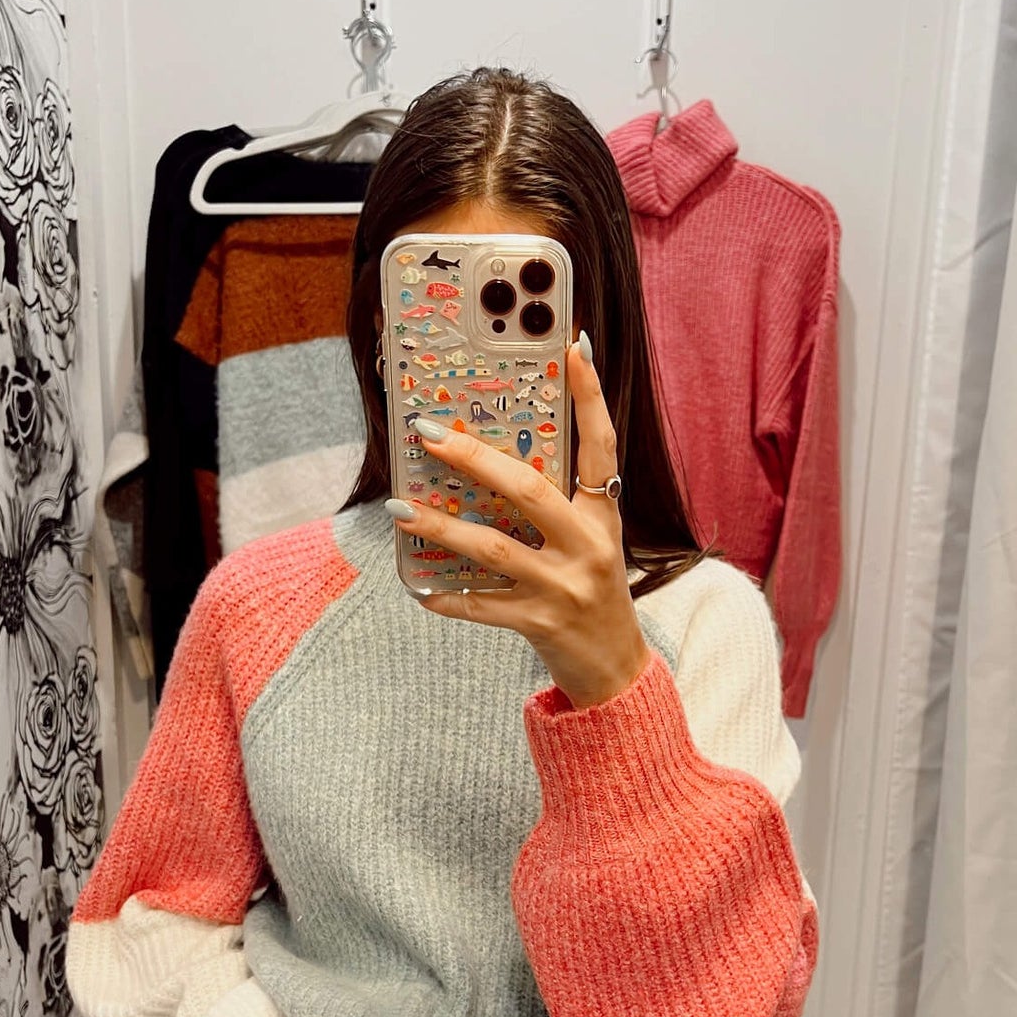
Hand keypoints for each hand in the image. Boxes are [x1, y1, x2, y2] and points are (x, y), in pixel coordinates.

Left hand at [388, 333, 650, 709]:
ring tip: (400, 509)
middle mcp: (590, 547)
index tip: (573, 347)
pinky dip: (447, 595)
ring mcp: (565, 587)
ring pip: (494, 548)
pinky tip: (418, 584)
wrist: (616, 669)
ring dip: (441, 527)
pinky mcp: (541, 624)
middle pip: (528, 491)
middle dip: (474, 459)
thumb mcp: (592, 540)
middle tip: (429, 434)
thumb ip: (558, 504)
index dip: (590, 396)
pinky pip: (482, 605)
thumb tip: (492, 459)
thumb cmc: (593, 592)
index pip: (601, 446)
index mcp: (604, 516)